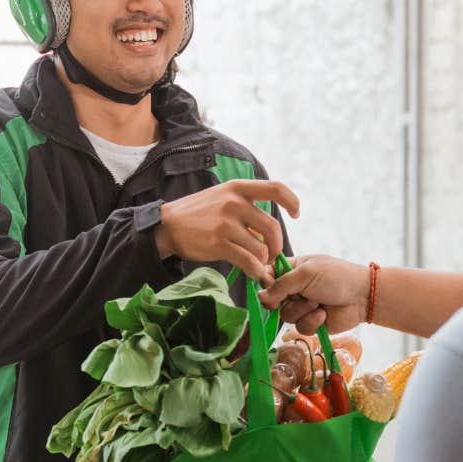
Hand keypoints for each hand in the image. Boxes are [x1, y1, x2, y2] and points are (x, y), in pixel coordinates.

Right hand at [155, 180, 299, 285]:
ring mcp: (226, 224)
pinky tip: (252, 272)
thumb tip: (268, 233)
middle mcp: (234, 203)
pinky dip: (255, 271)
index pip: (275, 188)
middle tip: (271, 255)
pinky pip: (248, 261)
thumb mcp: (221, 198)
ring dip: (263, 261)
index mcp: (237, 188)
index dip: (291, 201)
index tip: (296, 214)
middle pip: (273, 227)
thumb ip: (246, 208)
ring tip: (257, 264)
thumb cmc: (197, 214)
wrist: (166, 226)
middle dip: (276, 245)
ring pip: (261, 248)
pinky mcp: (219, 244)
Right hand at [258, 255, 368, 334]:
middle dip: (285, 300)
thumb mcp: (306, 274)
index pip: (267, 275)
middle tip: (297, 297)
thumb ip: (280, 285)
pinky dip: (312, 321)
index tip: (266, 286)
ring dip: (302, 310)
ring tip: (318, 303)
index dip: (264, 283)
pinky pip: (300, 327)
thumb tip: (259, 298)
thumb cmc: (336, 277)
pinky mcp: (310, 322)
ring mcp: (302, 306)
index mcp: (292, 269)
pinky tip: (324, 314)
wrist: (363, 297)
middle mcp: (294, 288)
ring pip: (285, 315)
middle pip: (272, 299)